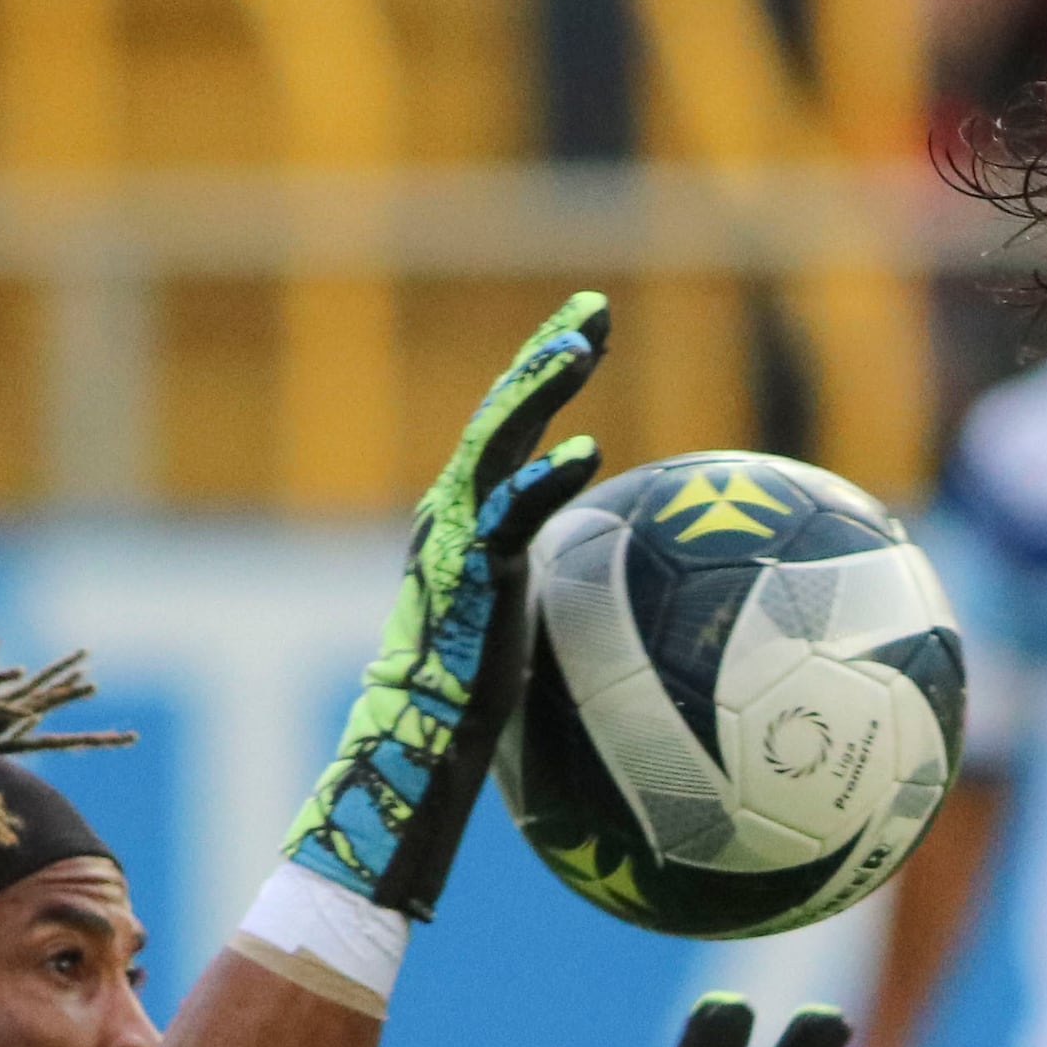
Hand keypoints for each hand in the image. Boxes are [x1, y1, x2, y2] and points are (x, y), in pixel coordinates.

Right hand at [285, 292, 611, 921]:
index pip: (505, 426)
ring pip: (497, 440)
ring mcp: (457, 535)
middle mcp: (453, 510)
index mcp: (465, 515)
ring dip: (539, 387)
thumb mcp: (524, 613)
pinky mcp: (472, 571)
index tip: (588, 331)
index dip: (542, 374)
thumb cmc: (474, 691)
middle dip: (546, 352)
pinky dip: (546, 479)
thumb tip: (620, 574)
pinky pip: (512, 514)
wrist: (426, 738)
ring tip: (584, 345)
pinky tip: (588, 453)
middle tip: (594, 308)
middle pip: (501, 411)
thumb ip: (548, 572)